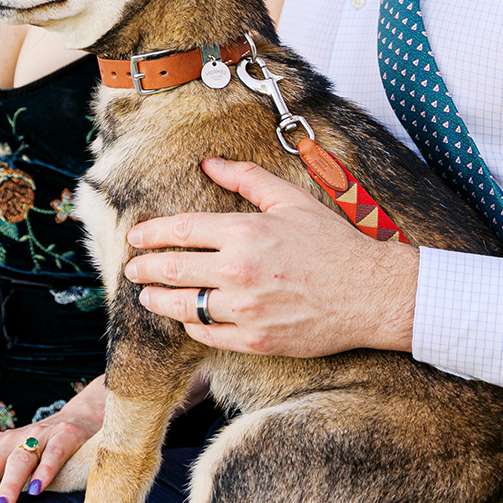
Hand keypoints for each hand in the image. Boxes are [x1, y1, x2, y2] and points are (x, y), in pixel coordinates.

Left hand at [0, 376, 107, 502]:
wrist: (80, 419)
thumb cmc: (36, 450)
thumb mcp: (7, 463)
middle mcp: (10, 440)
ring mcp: (38, 436)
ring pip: (18, 461)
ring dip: (7, 485)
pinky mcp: (66, 437)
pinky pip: (53, 454)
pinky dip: (44, 471)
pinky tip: (37, 490)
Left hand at [124, 157, 418, 356]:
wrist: (369, 293)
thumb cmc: (334, 244)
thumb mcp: (291, 201)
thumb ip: (247, 179)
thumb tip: (210, 162)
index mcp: (245, 232)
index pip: (180, 230)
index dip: (151, 234)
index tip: (136, 237)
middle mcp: (239, 271)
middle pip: (171, 269)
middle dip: (144, 269)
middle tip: (133, 269)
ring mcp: (245, 309)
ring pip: (182, 306)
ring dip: (157, 301)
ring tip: (148, 297)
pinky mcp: (255, 339)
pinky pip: (206, 335)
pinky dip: (190, 326)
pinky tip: (186, 319)